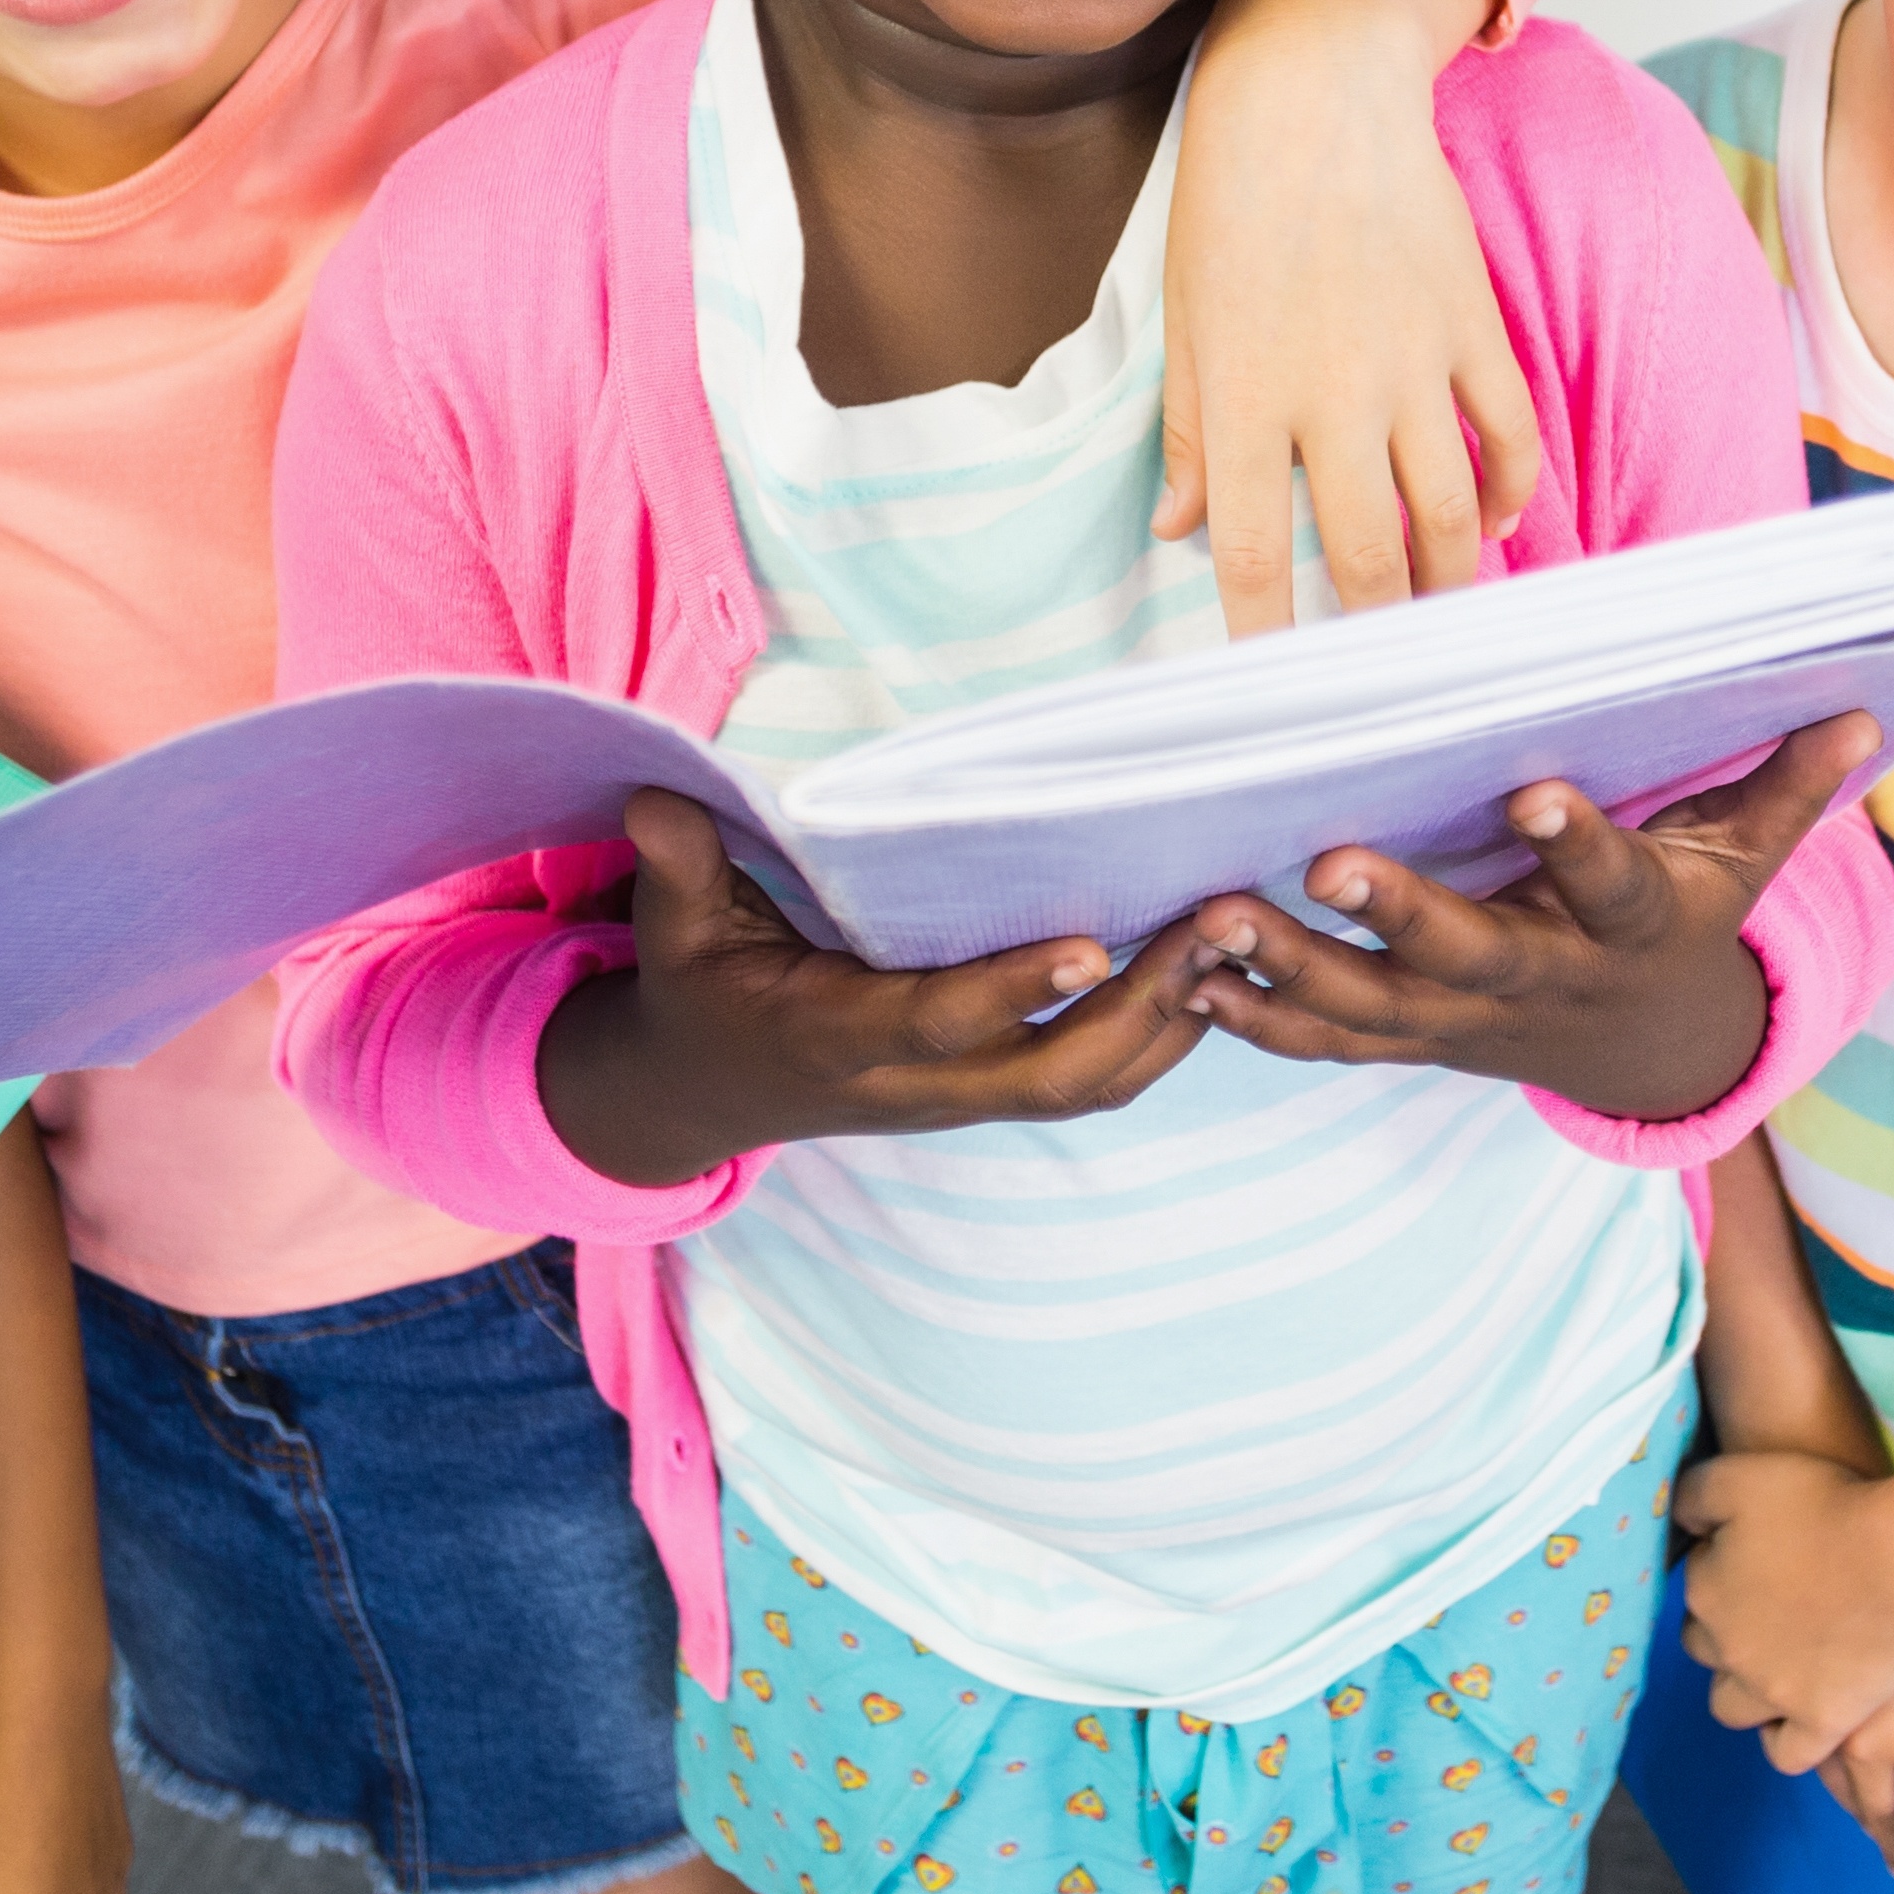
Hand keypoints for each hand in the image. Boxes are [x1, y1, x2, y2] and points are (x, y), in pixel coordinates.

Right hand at [537, 791, 1234, 1186]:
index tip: (1091, 945)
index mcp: (836, 1038)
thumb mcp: (674, 930)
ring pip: (1090, 1086)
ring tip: (1242, 931)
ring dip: (1175, 1020)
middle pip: (1053, 1077)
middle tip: (1218, 922)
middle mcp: (915, 1083)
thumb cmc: (699, 990)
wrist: (703, 1093)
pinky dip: (1163, 1036)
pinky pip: (1094, 1081)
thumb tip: (652, 797)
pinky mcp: (988, 1090)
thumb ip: (677, 866)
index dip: (1015, 989)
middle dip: (1146, 1009)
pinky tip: (1214, 967)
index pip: (940, 1022)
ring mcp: (960, 1097)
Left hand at [1156, 0, 1543, 633]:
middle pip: (1370, 559)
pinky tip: (1490, 526)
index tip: (1268, 689)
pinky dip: (1507, 495)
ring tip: (1440, 623)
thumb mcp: (1186, 319)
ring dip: (1448, 585)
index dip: (1264, 639)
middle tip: (1375, 673)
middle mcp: (1337, 397)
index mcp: (1249, 400)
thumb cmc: (1231, 201)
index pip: (1257, 557)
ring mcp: (1417, 365)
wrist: (1316, 90)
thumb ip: (1193, 433)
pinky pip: (1510, 439)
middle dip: (1374, 634)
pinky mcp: (1475, 327)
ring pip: (1450, 518)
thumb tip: (1184, 531)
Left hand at [1181, 715, 1878, 1121]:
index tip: (1537, 789)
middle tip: (1331, 862)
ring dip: (1291, 970)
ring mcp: (1466, 1022)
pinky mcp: (1410, 1042)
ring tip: (1218, 918)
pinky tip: (1190, 980)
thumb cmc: (1683, 918)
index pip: (1606, 879)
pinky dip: (1257, 1020)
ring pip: (1374, 1009)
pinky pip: (1328, 1043)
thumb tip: (1859, 707)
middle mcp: (1540, 980)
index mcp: (1626, 926)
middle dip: (1400, 917)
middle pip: (1467, 956)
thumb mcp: (1742, 858)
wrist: (1643, 1049)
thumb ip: (1787, 784)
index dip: (1577, 840)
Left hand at [1675, 1442, 1893, 1775]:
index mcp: (1706, 1591)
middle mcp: (1729, 1649)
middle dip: (1726, 1635)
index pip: (1695, 1589)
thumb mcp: (1739, 1476)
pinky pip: (1787, 1752)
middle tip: (1771, 1613)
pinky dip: (1786, 1739)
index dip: (1723, 1573)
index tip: (1758, 1561)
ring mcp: (1774, 1692)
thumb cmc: (1825, 1505)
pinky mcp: (1821, 1721)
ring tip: (1777, 1671)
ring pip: (1734, 1709)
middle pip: (1706, 1651)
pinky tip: (1802, 1717)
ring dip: (1745, 1692)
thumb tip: (1679, 1522)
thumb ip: (1693, 1496)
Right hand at [1808, 1667, 1893, 1893]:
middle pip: (1881, 1819)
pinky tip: (1831, 1759)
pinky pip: (1805, 1757)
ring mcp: (1822, 1733)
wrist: (1838, 1545)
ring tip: (1874, 1824)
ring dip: (1860, 1813)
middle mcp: (1867, 1747)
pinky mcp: (1787, 1712)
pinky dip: (1824, 1766)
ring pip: (1841, 1793)